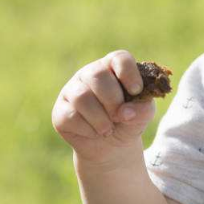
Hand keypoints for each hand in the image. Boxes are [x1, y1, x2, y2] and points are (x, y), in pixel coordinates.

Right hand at [51, 50, 155, 166]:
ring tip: (108, 129)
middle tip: (120, 117)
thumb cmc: (129, 120)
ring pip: (82, 97)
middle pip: (98, 75)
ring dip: (100, 118)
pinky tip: (94, 133)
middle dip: (113, 100)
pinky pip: (71, 116)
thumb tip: (126, 112)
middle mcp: (90, 73)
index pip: (119, 58)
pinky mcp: (60, 110)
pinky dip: (88, 129)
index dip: (128, 73)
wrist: (112, 146)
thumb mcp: (143, 113)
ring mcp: (72, 90)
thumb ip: (142, 108)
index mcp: (113, 67)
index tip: (136, 91)